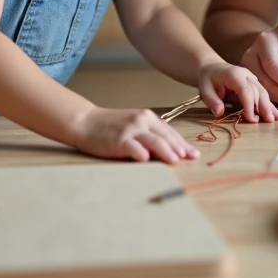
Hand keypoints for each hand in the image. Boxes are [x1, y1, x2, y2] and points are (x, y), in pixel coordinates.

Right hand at [70, 107, 199, 163]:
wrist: (85, 122)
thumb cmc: (110, 126)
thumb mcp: (133, 125)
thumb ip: (149, 134)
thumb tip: (169, 150)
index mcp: (147, 117)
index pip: (169, 132)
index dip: (182, 143)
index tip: (193, 153)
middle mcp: (141, 121)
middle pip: (165, 136)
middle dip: (179, 148)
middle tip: (190, 158)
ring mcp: (130, 130)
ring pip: (154, 141)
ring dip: (166, 151)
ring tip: (176, 160)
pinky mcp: (118, 140)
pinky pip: (133, 147)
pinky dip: (141, 153)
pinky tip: (148, 160)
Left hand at [198, 62, 277, 122]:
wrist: (212, 69)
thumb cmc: (208, 79)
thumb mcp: (204, 89)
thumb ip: (211, 101)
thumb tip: (219, 113)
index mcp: (234, 74)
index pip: (245, 90)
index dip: (249, 105)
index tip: (251, 119)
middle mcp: (247, 76)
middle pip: (258, 91)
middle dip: (263, 106)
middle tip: (269, 121)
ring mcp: (253, 80)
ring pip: (263, 93)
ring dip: (269, 107)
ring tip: (276, 120)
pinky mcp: (255, 86)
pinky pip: (263, 96)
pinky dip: (270, 106)